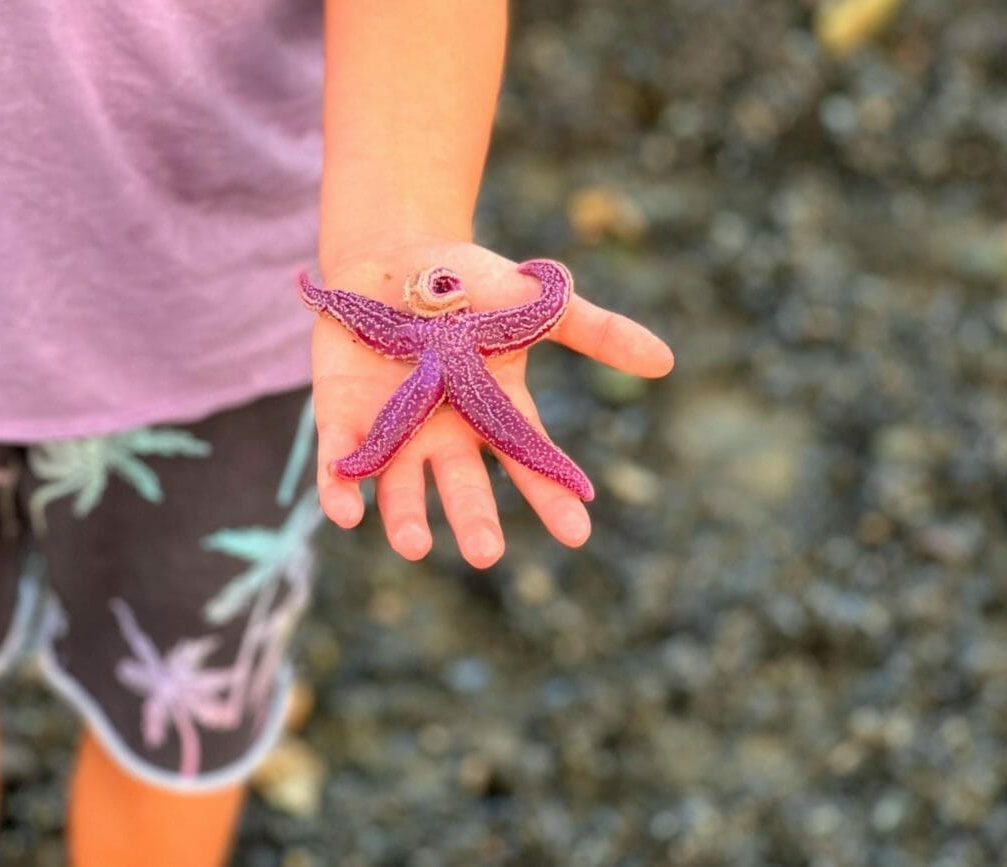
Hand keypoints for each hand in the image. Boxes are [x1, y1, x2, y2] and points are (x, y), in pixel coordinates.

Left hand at [310, 238, 673, 567]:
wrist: (394, 254)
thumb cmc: (471, 281)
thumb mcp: (535, 302)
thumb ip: (594, 331)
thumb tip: (665, 361)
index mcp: (493, 409)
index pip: (527, 460)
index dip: (550, 497)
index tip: (577, 533)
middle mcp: (446, 430)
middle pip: (462, 484)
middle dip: (474, 519)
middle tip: (486, 554)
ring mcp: (394, 427)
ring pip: (400, 485)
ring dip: (406, 517)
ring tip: (415, 546)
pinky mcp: (344, 415)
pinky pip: (342, 459)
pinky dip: (341, 486)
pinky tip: (345, 513)